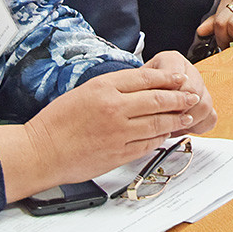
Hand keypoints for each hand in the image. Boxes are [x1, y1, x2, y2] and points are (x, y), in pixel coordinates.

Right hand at [0, 62, 208, 199]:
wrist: (41, 152)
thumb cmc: (58, 121)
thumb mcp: (85, 91)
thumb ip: (114, 87)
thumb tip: (143, 86)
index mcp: (104, 87)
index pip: (146, 78)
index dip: (168, 78)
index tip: (181, 78)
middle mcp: (114, 108)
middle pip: (157, 99)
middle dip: (179, 97)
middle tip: (192, 96)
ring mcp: (118, 132)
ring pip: (157, 123)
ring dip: (175, 119)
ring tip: (186, 115)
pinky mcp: (118, 153)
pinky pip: (147, 144)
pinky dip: (159, 137)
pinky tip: (166, 134)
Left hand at [144, 49, 216, 134]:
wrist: (143, 91)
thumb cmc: (138, 89)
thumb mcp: (134, 84)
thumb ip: (141, 90)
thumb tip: (143, 104)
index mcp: (171, 60)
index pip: (177, 78)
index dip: (168, 97)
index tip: (155, 109)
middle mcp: (188, 70)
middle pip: (193, 92)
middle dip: (177, 111)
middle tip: (163, 120)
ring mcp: (200, 86)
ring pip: (204, 105)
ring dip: (187, 119)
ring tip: (170, 125)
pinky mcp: (206, 102)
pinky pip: (211, 116)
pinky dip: (197, 125)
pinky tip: (182, 127)